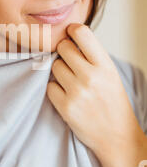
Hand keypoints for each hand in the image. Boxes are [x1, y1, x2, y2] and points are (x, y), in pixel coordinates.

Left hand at [46, 23, 144, 159]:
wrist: (116, 137)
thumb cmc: (112, 102)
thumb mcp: (110, 74)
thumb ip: (92, 56)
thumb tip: (68, 37)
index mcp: (105, 65)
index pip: (82, 33)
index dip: (72, 30)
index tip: (70, 33)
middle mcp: (91, 76)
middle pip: (63, 47)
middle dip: (64, 52)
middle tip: (71, 62)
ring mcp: (77, 92)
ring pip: (54, 66)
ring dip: (59, 71)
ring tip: (71, 82)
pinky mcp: (65, 107)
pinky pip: (49, 86)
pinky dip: (55, 89)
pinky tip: (66, 95)